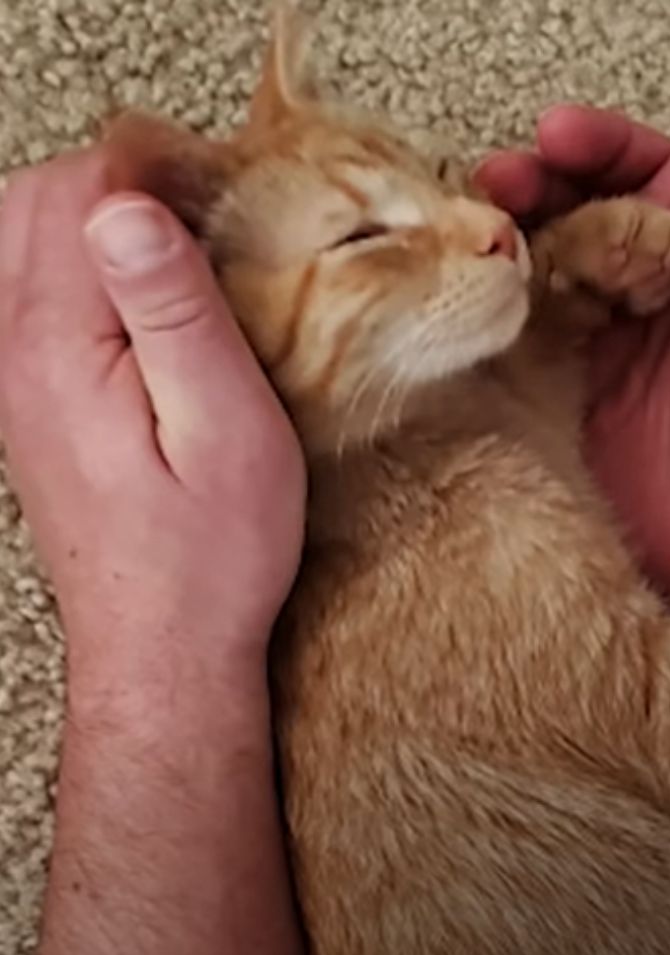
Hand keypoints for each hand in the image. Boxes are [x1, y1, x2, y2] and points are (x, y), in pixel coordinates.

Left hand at [0, 149, 304, 678]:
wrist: (162, 644)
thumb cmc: (209, 551)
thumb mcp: (225, 426)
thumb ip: (174, 312)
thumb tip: (128, 209)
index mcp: (56, 345)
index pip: (79, 195)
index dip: (156, 171)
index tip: (225, 193)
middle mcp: (10, 351)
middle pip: (31, 202)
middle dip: (119, 182)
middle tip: (204, 210)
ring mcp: (7, 375)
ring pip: (17, 238)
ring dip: (94, 218)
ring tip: (176, 245)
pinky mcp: (24, 398)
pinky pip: (23, 290)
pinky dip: (77, 264)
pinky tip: (138, 295)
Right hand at [477, 108, 669, 624]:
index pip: (651, 174)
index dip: (604, 145)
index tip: (558, 134)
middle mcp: (649, 293)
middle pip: (580, 205)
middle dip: (536, 178)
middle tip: (497, 177)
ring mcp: (596, 343)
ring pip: (537, 257)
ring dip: (500, 230)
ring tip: (467, 224)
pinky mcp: (554, 392)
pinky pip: (511, 326)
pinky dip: (484, 297)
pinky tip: (462, 287)